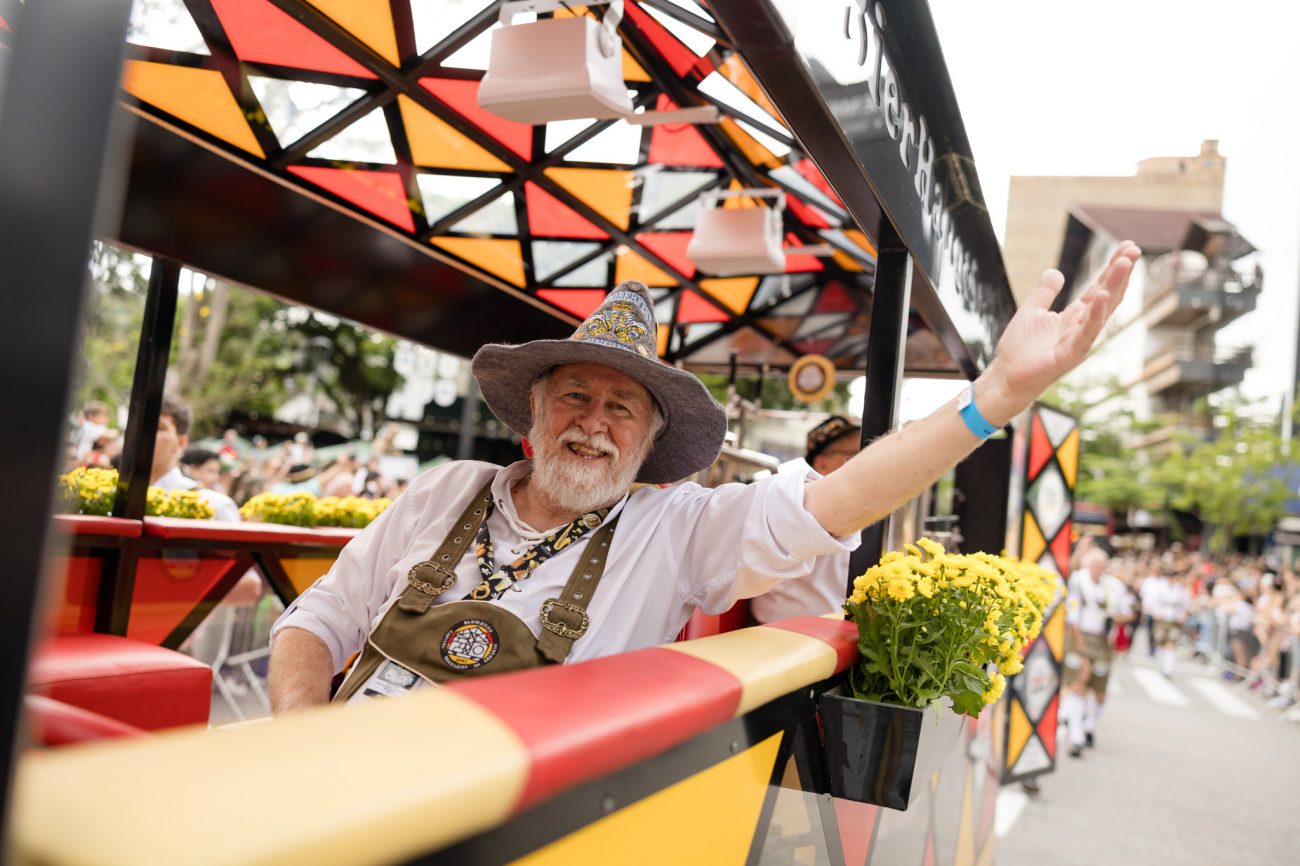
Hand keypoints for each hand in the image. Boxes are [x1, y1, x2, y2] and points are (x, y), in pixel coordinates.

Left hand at [985, 241, 1140, 410]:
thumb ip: (1044, 293)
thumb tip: (1056, 271)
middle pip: (1106, 296)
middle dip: (1120, 273)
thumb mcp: (1031, 312)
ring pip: (1101, 311)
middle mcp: (1081, 328)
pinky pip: (1085, 334)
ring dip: (1113, 286)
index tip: (1126, 247)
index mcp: (1074, 317)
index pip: (1098, 289)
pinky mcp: (1068, 356)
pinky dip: (1094, 315)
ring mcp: (1078, 342)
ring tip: (1123, 263)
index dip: (1112, 269)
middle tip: (1134, 249)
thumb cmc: (1019, 349)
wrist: (1005, 377)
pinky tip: (1101, 296)